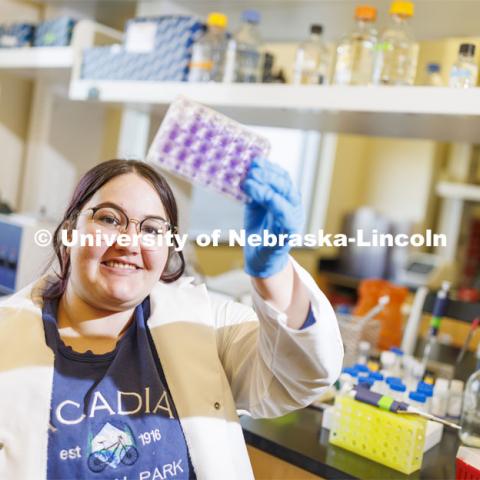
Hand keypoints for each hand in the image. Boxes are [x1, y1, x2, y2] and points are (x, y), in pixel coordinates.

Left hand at [241, 158, 303, 277]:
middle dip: (268, 176)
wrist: (260, 259)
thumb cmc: (259, 231)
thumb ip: (254, 191)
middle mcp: (294, 208)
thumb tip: (246, 170)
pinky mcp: (288, 236)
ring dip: (267, 188)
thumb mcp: (255, 206)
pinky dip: (273, 204)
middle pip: (286, 186)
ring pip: (286, 200)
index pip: (283, 178)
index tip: (255, 160)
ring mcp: (293, 221)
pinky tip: (256, 197)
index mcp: (287, 199)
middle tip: (251, 171)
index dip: (271, 168)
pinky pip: (285, 218)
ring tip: (249, 182)